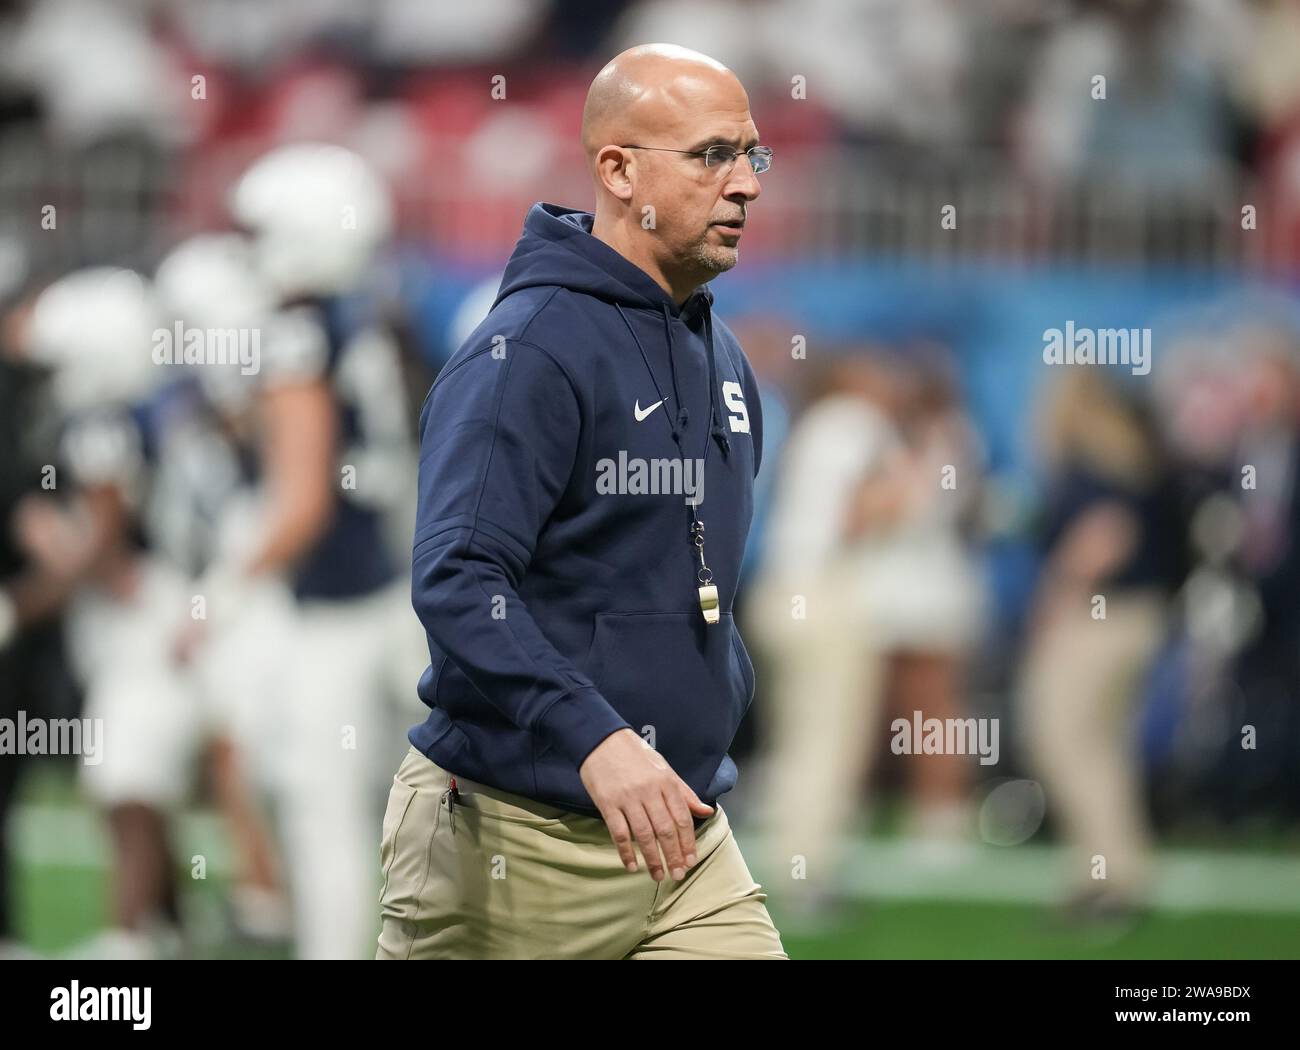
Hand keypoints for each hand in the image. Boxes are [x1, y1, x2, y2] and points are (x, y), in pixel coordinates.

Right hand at [579, 728, 714, 881]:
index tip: (691, 861)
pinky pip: (619, 832)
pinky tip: (632, 866)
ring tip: (658, 876)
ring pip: (644, 835)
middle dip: (673, 856)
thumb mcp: (664, 768)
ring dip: (652, 859)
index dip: (688, 842)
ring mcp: (628, 798)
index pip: (682, 818)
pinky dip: (626, 852)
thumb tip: (706, 811)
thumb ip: (684, 793)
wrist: (601, 739)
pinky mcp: (607, 803)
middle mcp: (649, 791)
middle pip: (665, 830)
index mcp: (666, 782)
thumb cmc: (635, 755)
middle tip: (677, 875)